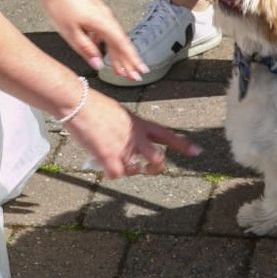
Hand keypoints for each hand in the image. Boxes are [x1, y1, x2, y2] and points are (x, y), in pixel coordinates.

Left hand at [40, 0, 147, 81]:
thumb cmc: (60, 4)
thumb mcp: (71, 33)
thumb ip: (86, 50)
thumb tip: (98, 64)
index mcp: (103, 23)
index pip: (123, 45)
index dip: (133, 60)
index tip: (141, 72)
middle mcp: (106, 17)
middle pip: (121, 43)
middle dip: (128, 61)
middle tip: (134, 77)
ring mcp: (101, 13)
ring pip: (112, 37)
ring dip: (117, 54)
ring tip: (120, 71)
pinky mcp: (94, 11)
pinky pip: (104, 30)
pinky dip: (105, 43)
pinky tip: (100, 50)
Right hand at [67, 90, 201, 177]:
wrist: (79, 103)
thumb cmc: (94, 105)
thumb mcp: (119, 113)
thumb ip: (127, 128)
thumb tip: (125, 142)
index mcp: (139, 123)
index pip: (166, 134)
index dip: (182, 144)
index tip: (197, 151)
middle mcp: (135, 136)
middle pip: (157, 159)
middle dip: (157, 168)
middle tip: (152, 169)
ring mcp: (123, 147)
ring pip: (136, 170)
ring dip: (129, 170)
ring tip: (118, 161)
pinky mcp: (109, 157)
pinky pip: (117, 174)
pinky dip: (112, 172)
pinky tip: (105, 163)